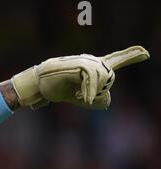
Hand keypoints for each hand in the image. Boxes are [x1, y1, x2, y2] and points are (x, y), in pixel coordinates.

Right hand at [11, 46, 149, 109]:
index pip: (115, 59)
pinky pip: (93, 78)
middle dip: (100, 91)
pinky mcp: (79, 64)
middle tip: (85, 99)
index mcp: (91, 67)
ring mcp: (85, 61)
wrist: (37, 85)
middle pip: (110, 76)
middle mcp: (90, 61)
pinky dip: (90, 91)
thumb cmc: (55, 90)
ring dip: (94, 92)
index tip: (146, 53)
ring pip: (104, 78)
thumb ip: (94, 98)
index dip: (131, 55)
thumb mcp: (79, 97)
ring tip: (82, 98)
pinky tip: (85, 98)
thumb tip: (107, 100)